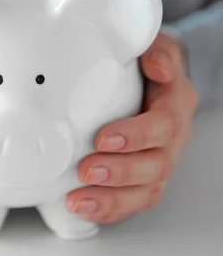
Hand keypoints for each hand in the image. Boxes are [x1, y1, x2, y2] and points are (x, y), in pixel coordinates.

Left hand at [67, 33, 198, 224]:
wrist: (153, 77)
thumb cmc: (147, 62)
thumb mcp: (155, 45)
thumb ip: (157, 52)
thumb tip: (157, 67)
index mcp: (176, 104)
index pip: (164, 125)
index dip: (137, 135)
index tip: (103, 138)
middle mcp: (173, 138)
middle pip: (157, 165)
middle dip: (120, 172)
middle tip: (87, 172)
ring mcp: (160, 161)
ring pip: (147, 190)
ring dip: (112, 199)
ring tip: (79, 201)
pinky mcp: (145, 178)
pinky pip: (135, 202)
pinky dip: (111, 210)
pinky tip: (85, 209)